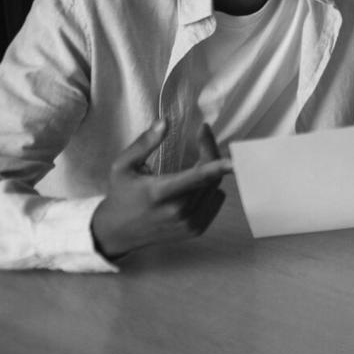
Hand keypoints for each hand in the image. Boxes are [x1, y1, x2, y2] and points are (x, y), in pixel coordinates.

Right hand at [90, 121, 232, 259]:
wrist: (118, 232)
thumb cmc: (121, 195)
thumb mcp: (123, 166)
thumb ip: (144, 143)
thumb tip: (165, 121)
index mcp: (160, 193)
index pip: (196, 178)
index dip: (217, 166)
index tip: (234, 159)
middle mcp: (177, 211)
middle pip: (211, 178)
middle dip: (210, 153)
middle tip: (202, 137)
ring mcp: (188, 224)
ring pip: (215, 189)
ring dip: (210, 173)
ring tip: (192, 165)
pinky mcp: (195, 230)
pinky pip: (215, 202)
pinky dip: (210, 190)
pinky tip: (194, 187)